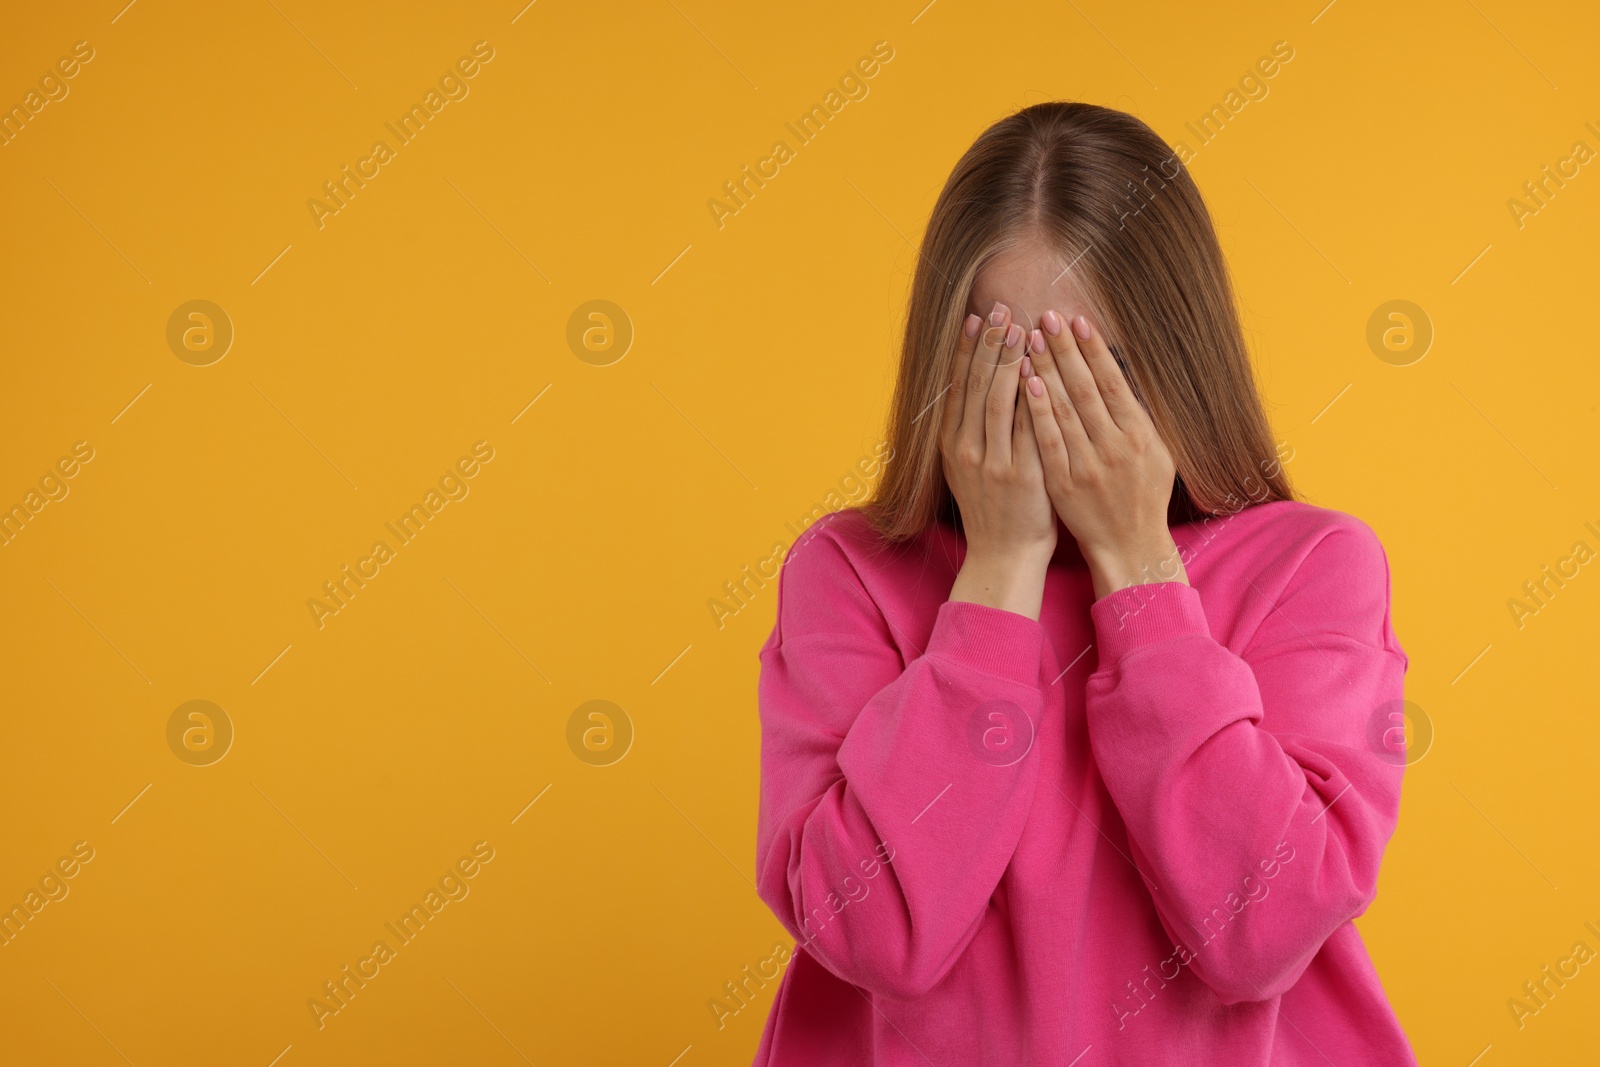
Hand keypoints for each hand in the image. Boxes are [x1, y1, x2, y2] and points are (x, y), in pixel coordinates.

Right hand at [940, 302, 1056, 617]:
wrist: (1005, 555)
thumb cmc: (995, 508)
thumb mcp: (969, 467)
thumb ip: (971, 430)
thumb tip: (977, 383)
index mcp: (951, 445)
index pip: (956, 386)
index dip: (967, 350)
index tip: (977, 317)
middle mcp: (966, 451)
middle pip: (976, 386)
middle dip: (989, 344)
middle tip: (1001, 308)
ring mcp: (992, 463)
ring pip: (998, 401)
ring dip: (1009, 361)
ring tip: (1021, 328)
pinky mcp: (1021, 476)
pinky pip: (1027, 428)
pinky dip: (1031, 397)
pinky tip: (1040, 370)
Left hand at [1021, 310, 1187, 599]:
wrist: (1129, 546)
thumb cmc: (1143, 496)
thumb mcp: (1156, 453)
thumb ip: (1138, 415)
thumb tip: (1119, 373)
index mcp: (1140, 434)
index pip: (1113, 382)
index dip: (1094, 350)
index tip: (1078, 320)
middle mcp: (1116, 446)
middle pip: (1086, 388)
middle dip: (1065, 350)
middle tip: (1047, 316)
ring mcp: (1089, 465)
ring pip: (1064, 409)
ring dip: (1046, 371)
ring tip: (1029, 339)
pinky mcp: (1065, 483)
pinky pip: (1048, 441)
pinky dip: (1037, 411)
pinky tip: (1025, 383)